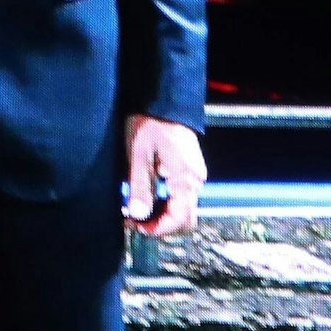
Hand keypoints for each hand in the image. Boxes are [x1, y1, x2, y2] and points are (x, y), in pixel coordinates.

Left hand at [123, 114, 205, 237]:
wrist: (163, 100)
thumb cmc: (150, 124)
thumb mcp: (139, 155)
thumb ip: (140, 186)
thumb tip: (138, 214)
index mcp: (186, 179)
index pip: (179, 219)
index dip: (158, 229)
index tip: (136, 227)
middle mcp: (196, 180)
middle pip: (184, 218)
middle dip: (160, 225)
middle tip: (134, 220)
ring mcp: (194, 175)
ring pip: (182, 208)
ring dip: (161, 214)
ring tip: (136, 208)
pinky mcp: (189, 170)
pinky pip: (181, 195)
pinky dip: (165, 202)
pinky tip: (146, 195)